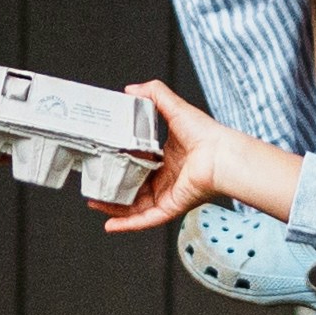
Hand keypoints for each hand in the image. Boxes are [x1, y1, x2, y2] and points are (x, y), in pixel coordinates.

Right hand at [96, 78, 255, 234]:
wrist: (221, 156)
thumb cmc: (206, 134)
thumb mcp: (174, 107)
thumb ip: (154, 95)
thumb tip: (131, 89)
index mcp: (168, 158)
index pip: (141, 163)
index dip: (122, 163)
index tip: (104, 161)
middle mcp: (168, 178)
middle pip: (135, 187)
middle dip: (114, 189)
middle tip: (95, 185)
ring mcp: (168, 194)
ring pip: (135, 206)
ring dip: (114, 207)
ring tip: (94, 203)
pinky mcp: (170, 207)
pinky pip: (145, 220)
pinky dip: (127, 224)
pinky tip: (110, 225)